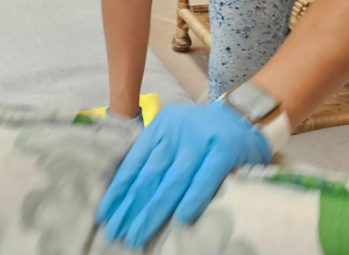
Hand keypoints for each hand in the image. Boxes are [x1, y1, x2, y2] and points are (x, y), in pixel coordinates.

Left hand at [95, 103, 270, 247]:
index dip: (118, 191)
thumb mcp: (173, 133)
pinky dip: (192, 199)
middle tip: (115, 232)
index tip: (104, 215)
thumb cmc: (203, 131)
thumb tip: (126, 192)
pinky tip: (180, 219)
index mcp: (159, 127)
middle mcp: (176, 132)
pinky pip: (205, 179)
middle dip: (130, 207)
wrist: (244, 115)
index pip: (134, 162)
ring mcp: (200, 141)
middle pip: (149, 175)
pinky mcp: (224, 151)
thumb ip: (154, 154)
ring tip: (137, 234)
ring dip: (153, 211)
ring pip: (172, 181)